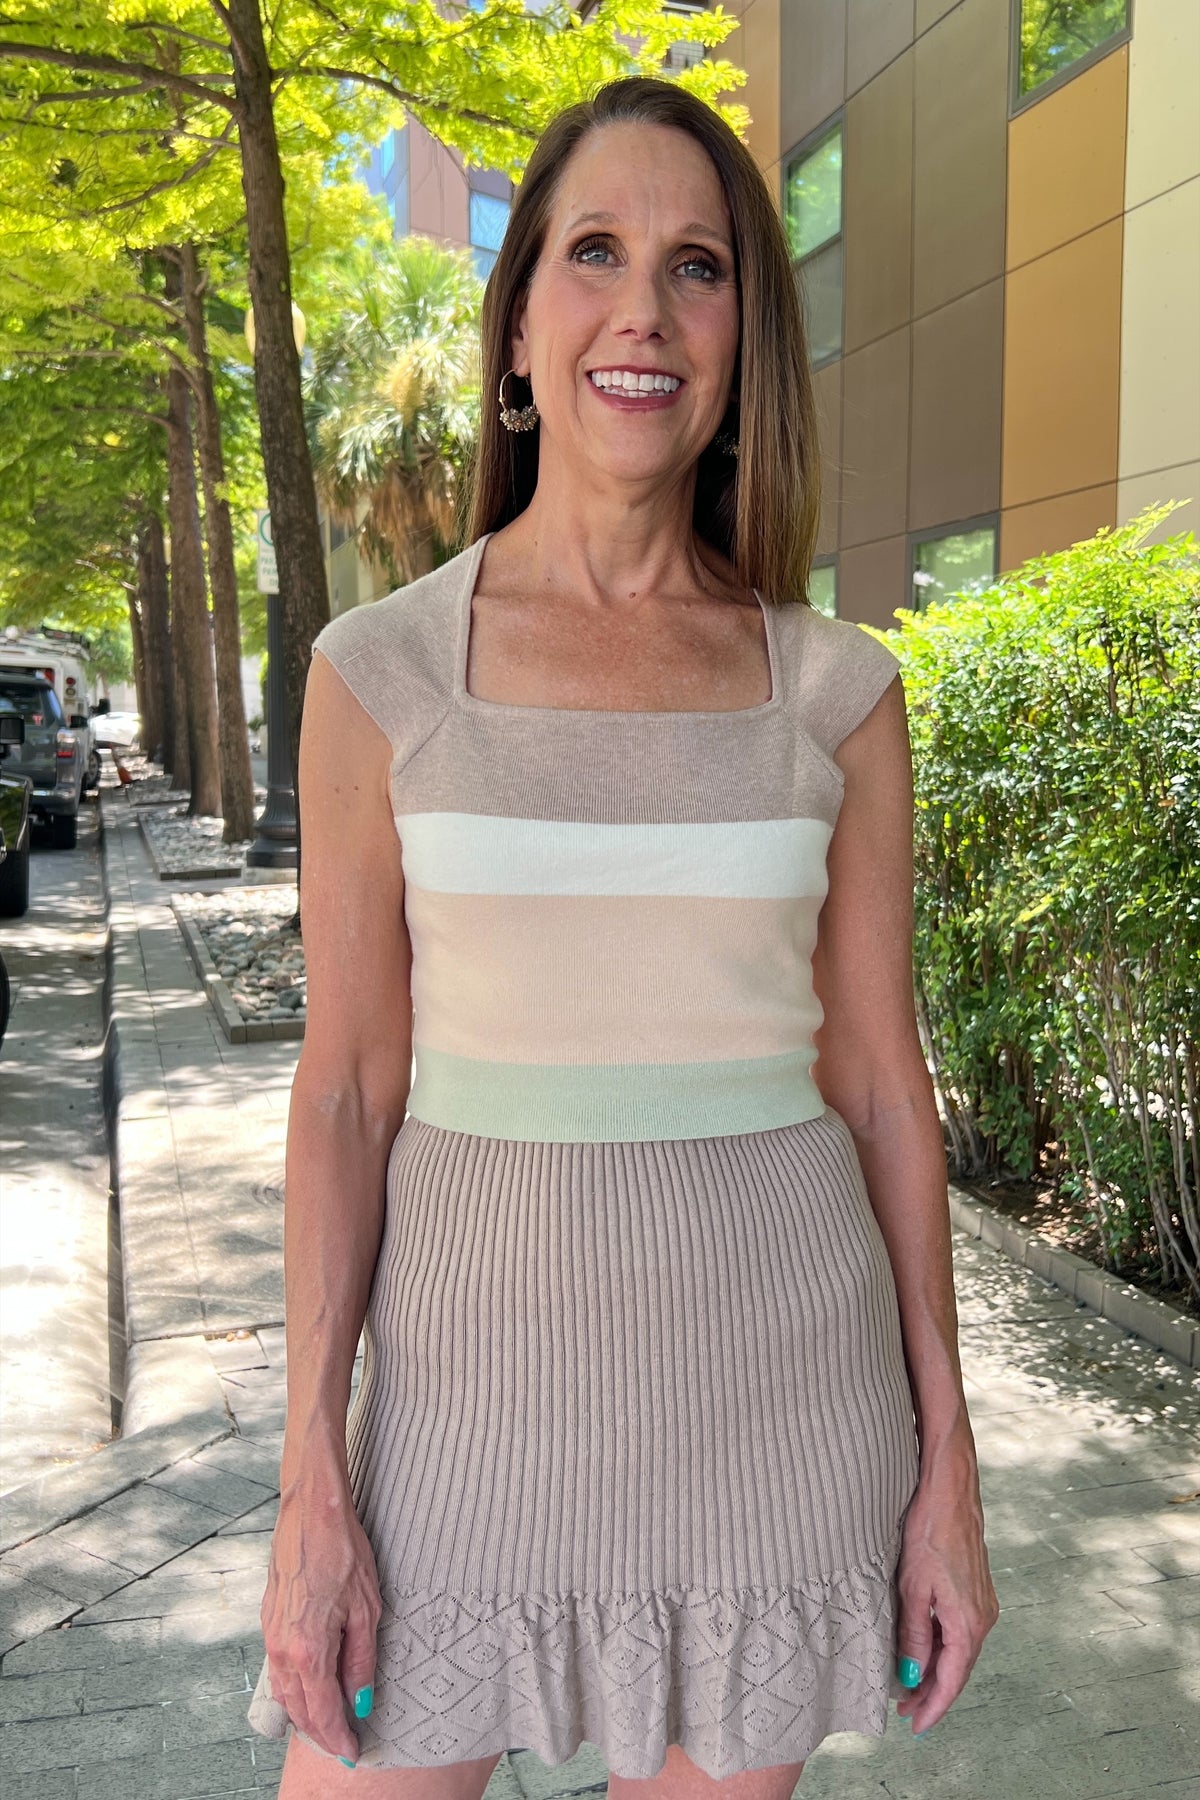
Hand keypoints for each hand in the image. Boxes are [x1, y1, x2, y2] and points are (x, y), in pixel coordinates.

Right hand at [260, 1467, 382, 1765]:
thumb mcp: (366, 1610)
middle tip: (343, 1746)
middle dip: (321, 1733)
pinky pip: (278, 1670)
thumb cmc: (344, 1553)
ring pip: (284, 1692)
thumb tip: (360, 1701)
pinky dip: (293, 1689)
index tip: (353, 1753)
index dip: (339, 1738)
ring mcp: (271, 1635)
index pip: (323, 1712)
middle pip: (299, 1710)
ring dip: (304, 1714)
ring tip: (328, 1725)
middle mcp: (283, 1649)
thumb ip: (361, 1661)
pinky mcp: (268, 1620)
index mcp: (309, 1650)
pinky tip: (309, 1688)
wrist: (311, 1512)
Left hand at [893, 1470, 999, 1734]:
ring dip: (936, 1668)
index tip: (914, 1725)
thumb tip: (910, 1676)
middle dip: (931, 1691)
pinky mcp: (975, 1587)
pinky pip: (959, 1629)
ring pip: (958, 1649)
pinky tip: (922, 1648)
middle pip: (957, 1668)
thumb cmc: (929, 1529)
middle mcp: (983, 1616)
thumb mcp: (912, 1586)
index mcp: (969, 1621)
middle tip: (903, 1710)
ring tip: (907, 1684)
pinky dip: (941, 1645)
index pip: (952, 1679)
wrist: (949, 1487)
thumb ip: (913, 1634)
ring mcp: (982, 1601)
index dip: (933, 1705)